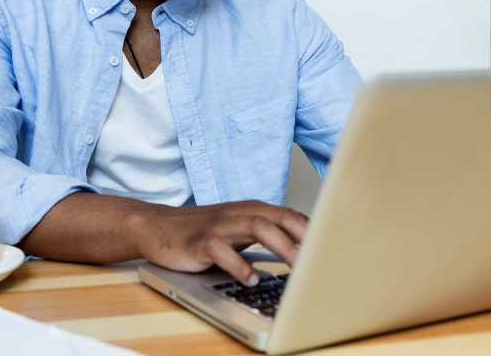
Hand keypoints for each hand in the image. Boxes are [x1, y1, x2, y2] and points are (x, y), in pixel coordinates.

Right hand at [131, 200, 307, 285]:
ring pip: (258, 226)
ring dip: (281, 246)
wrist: (157, 227)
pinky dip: (239, 265)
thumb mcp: (239, 230)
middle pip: (280, 218)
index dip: (314, 233)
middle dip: (304, 238)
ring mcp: (220, 225)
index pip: (292, 217)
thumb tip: (303, 252)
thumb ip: (267, 235)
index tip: (333, 252)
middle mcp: (240, 213)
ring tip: (296, 268)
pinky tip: (250, 279)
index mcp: (253, 210)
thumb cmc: (203, 232)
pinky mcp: (200, 241)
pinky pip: (222, 250)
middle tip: (321, 260)